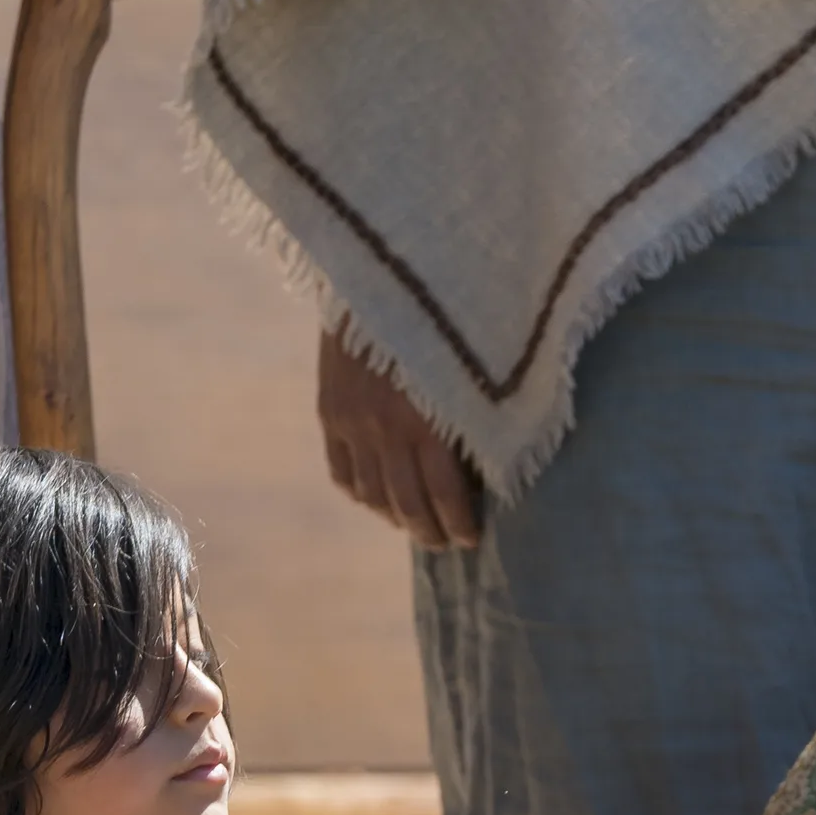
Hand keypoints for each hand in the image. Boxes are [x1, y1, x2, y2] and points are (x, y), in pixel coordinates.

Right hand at [317, 329, 480, 549]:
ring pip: (373, 497)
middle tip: (446, 543)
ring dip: (396, 518)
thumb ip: (477, 416)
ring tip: (414, 525)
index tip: (472, 540)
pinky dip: (361, 495)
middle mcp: (387, 429)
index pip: (446, 496)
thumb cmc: (449, 315)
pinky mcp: (330, 410)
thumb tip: (485, 466)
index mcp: (432, 421)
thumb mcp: (475, 366)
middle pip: (408, 506)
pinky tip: (377, 500)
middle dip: (431, 533)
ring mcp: (353, 422)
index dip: (460, 525)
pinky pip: (341, 472)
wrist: (380, 270)